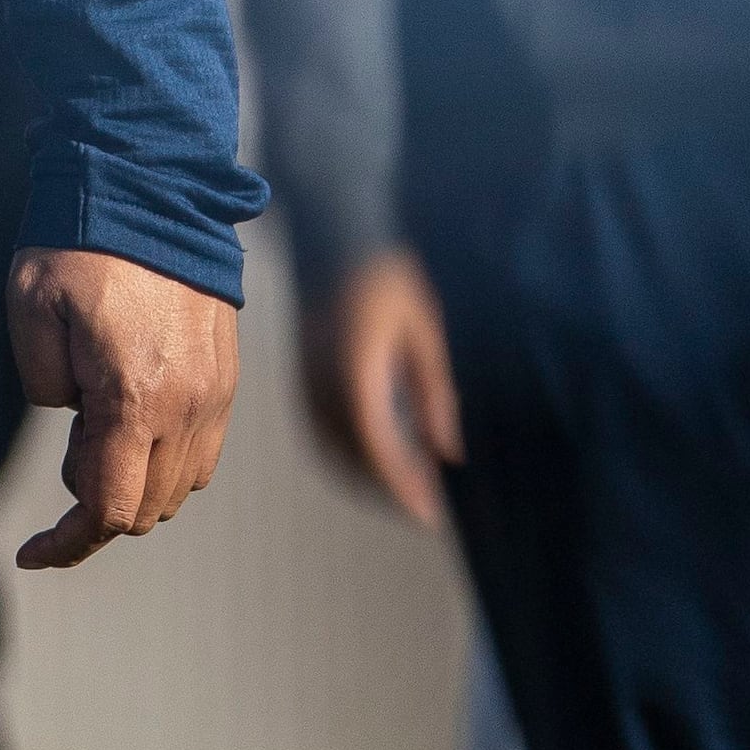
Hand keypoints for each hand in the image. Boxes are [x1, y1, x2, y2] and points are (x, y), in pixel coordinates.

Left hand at [5, 246, 238, 568]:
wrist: (152, 187)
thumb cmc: (79, 244)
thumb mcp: (29, 307)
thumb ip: (41, 383)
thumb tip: (72, 416)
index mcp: (134, 397)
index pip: (107, 508)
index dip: (66, 543)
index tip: (29, 553)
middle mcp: (187, 408)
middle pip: (145, 509)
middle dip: (96, 504)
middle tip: (68, 448)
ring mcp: (215, 395)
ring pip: (179, 487)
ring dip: (134, 482)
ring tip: (97, 421)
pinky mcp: (228, 378)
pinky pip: (202, 452)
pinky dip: (165, 457)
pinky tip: (132, 414)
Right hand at [297, 246, 465, 529]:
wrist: (330, 233)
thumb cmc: (385, 274)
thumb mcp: (424, 329)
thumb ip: (434, 392)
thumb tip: (447, 451)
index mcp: (352, 369)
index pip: (375, 444)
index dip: (401, 485)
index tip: (429, 515)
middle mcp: (320, 381)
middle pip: (349, 456)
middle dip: (387, 490)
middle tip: (426, 509)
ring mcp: (305, 379)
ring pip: (330, 448)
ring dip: (366, 476)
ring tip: (407, 488)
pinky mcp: (302, 375)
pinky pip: (320, 430)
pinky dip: (348, 455)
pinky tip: (378, 454)